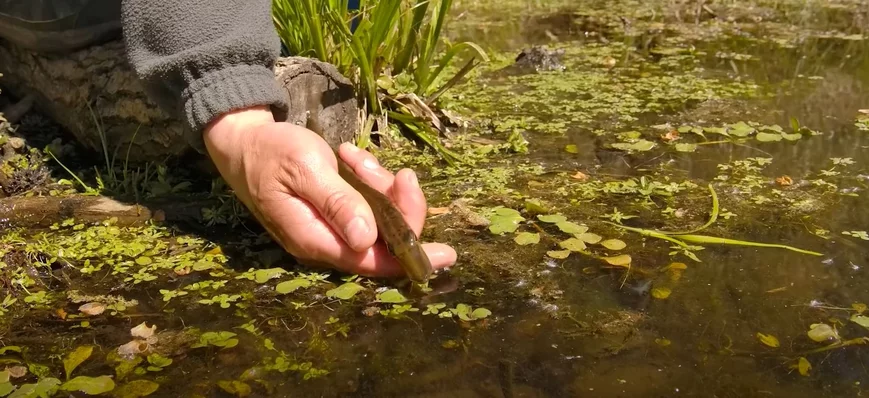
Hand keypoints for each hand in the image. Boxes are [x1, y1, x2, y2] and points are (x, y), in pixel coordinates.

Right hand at [202, 105, 456, 277]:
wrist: (242, 140)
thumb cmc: (270, 151)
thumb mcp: (306, 169)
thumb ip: (337, 202)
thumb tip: (367, 239)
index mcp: (315, 240)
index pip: (373, 261)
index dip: (411, 259)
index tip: (447, 254)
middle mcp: (325, 243)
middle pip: (383, 241)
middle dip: (398, 206)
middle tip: (401, 174)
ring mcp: (329, 229)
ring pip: (378, 219)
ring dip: (379, 186)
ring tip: (355, 156)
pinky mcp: (332, 213)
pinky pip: (366, 206)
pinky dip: (367, 181)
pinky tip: (350, 157)